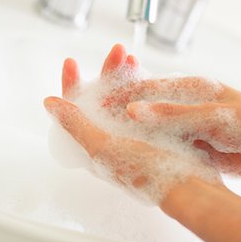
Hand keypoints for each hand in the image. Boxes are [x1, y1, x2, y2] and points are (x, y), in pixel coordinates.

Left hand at [45, 45, 220, 203]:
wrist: (190, 188)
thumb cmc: (147, 175)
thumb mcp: (104, 148)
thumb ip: (77, 126)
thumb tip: (50, 104)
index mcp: (95, 146)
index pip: (74, 113)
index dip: (71, 86)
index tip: (72, 63)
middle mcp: (113, 139)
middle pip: (101, 99)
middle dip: (106, 73)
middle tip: (117, 53)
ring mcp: (135, 134)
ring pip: (124, 98)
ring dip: (125, 76)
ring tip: (132, 59)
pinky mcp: (156, 131)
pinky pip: (145, 103)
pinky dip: (144, 87)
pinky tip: (148, 75)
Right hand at [101, 55, 240, 177]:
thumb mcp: (213, 116)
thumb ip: (174, 114)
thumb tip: (136, 110)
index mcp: (192, 89)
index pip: (148, 88)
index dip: (123, 94)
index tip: (101, 101)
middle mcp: (189, 106)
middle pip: (148, 107)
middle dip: (123, 112)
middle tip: (99, 121)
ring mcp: (192, 126)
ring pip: (156, 128)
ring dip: (136, 133)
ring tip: (112, 141)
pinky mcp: (198, 145)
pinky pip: (169, 145)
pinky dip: (154, 149)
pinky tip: (141, 155)